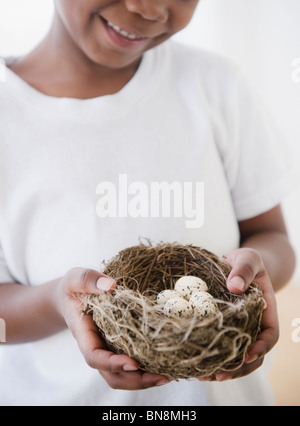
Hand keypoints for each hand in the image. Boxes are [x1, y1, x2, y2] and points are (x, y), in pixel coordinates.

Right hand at [55, 267, 169, 389]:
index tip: (132, 363)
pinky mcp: (120, 345)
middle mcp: (97, 347)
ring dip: (144, 379)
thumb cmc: (73, 287)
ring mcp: (109, 349)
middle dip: (135, 380)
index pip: (94, 357)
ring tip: (167, 375)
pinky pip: (131, 363)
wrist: (72, 296)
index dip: (112, 363)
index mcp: (84, 334)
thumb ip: (88, 280)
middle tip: (160, 376)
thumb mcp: (75, 278)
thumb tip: (111, 285)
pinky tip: (165, 364)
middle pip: (112, 375)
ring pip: (123, 375)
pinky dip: (147, 368)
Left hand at [199, 248, 278, 381]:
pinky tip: (195, 364)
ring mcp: (239, 329)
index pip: (270, 335)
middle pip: (253, 355)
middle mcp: (254, 325)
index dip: (261, 348)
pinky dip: (211, 357)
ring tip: (202, 376)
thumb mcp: (248, 259)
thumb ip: (244, 270)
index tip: (247, 356)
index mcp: (266, 311)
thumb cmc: (246, 261)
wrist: (236, 264)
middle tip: (219, 375)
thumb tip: (235, 287)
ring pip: (236, 356)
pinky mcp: (223, 329)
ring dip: (222, 369)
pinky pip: (220, 347)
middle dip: (238, 368)